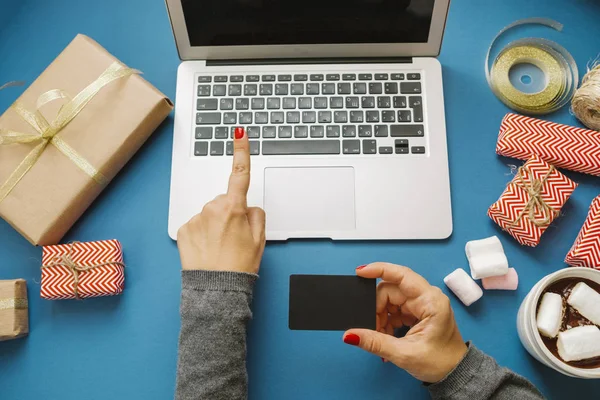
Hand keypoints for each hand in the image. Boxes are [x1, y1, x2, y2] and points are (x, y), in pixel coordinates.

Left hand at [177, 127, 265, 273]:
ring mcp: (196, 219)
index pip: (240, 173)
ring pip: (209, 212)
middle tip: (234, 237)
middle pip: (223, 200)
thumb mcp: (260, 239)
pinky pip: (196, 224)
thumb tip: (248, 207)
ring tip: (219, 246)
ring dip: (214, 223)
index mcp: (234, 208)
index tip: (240, 133)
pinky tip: (207, 248)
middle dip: (229, 212)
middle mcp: (212, 209)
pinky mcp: (183, 229)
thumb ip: (257, 215)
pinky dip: (202, 233)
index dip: (241, 151)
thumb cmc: (240, 266)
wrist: (216, 289)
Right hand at [343, 263, 467, 382]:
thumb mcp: (404, 354)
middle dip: (376, 308)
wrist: (454, 373)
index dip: (379, 270)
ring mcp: (421, 303)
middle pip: (390, 290)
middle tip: (372, 328)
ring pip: (389, 299)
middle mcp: (426, 297)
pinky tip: (385, 334)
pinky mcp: (416, 310)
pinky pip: (393, 307)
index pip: (402, 275)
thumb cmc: (441, 362)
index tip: (360, 272)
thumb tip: (351, 334)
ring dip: (380, 316)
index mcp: (430, 301)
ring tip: (381, 335)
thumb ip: (375, 342)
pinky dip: (386, 320)